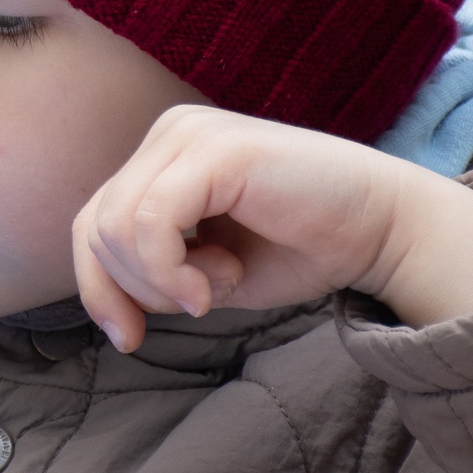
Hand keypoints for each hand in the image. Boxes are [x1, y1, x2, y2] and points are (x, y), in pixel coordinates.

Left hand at [73, 105, 472, 346]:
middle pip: (95, 228)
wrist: (382, 231)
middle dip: (137, 289)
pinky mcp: (216, 151)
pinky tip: (216, 287)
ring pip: (116, 227)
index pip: (89, 223)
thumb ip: (150, 274)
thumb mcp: (205, 273)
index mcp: (162, 157)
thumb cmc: (300, 250)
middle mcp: (170, 134)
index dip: (98, 288)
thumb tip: (107, 310)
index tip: (128, 338)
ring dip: (163, 281)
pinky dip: (171, 271)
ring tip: (221, 284)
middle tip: (202, 301)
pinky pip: (150, 222)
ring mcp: (190, 136)